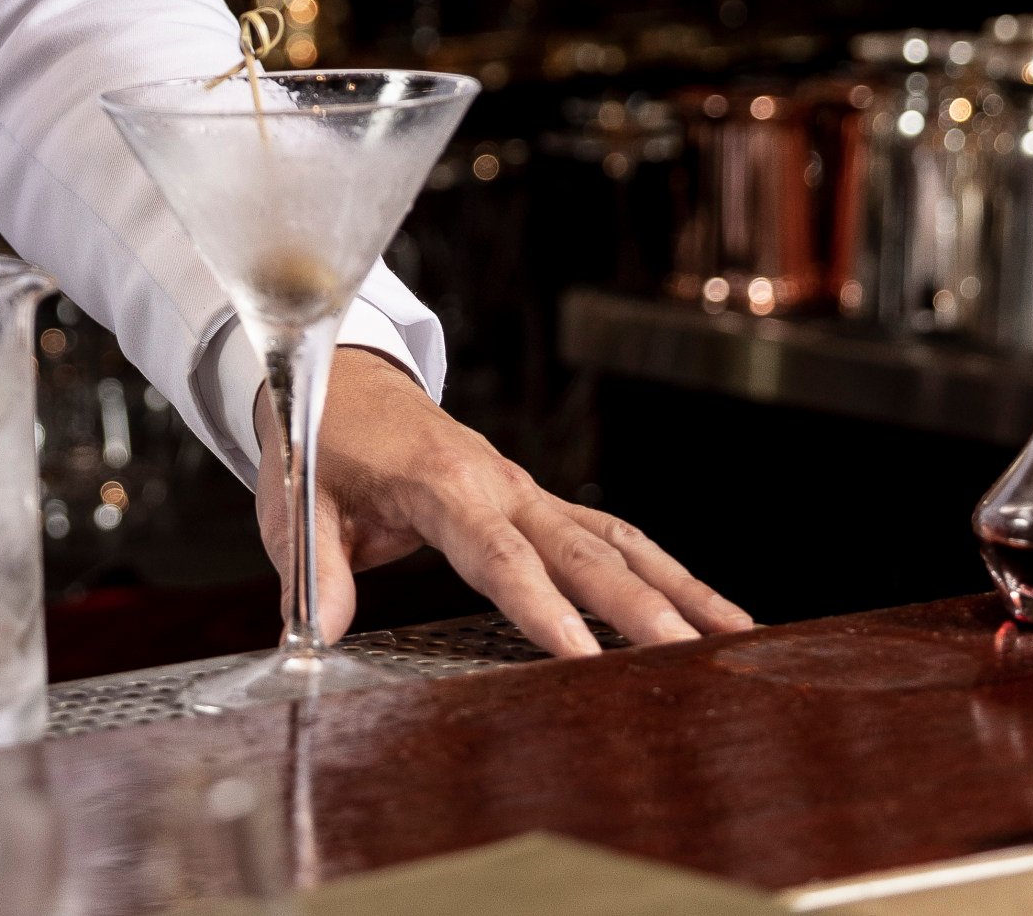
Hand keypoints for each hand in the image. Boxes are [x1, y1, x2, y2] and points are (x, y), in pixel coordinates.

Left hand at [260, 347, 752, 659]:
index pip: (499, 556)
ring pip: (615, 539)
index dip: (540, 607)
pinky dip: (660, 567)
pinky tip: (702, 606)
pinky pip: (609, 532)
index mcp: (443, 484)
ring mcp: (526, 490)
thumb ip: (316, 568)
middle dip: (638, 605)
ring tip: (733, 632)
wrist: (345, 379)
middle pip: (581, 550)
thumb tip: (318, 632)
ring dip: (675, 585)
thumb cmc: (323, 438)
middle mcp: (500, 484)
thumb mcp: (300, 499)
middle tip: (689, 652)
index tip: (582, 654)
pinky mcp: (537, 500)